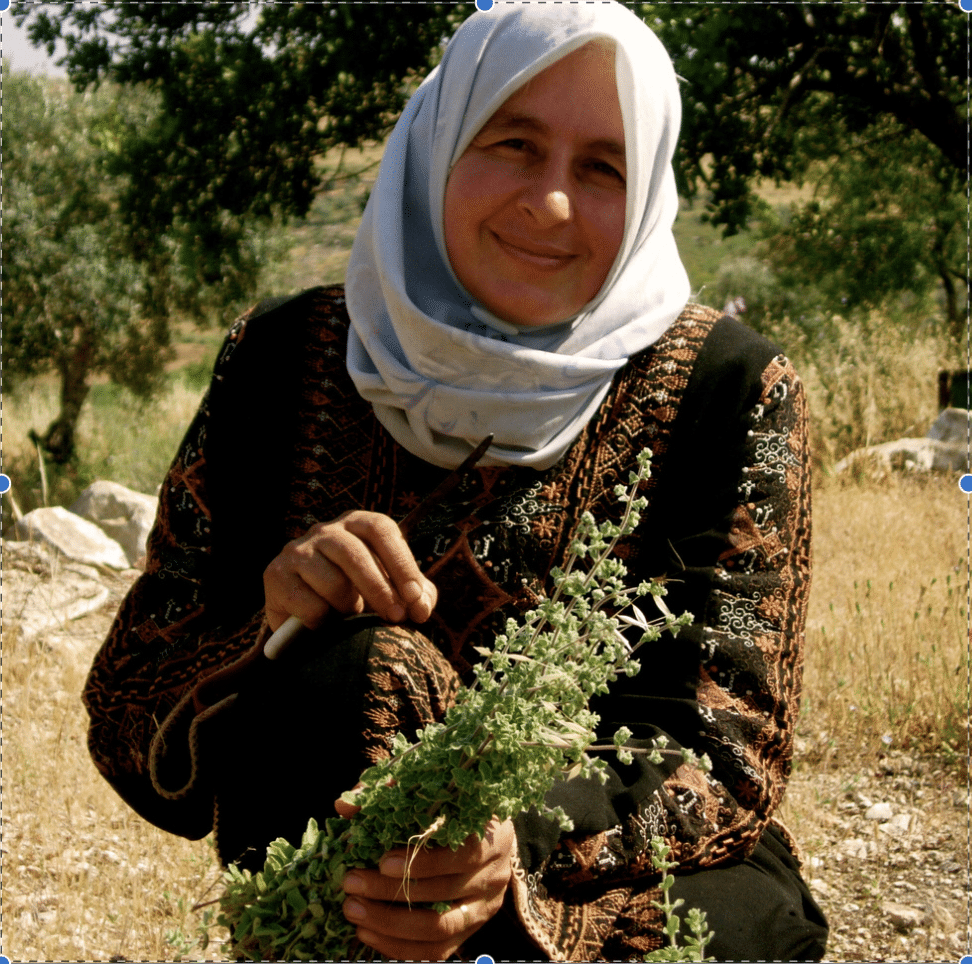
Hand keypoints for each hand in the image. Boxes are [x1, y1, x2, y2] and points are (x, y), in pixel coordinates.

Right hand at [263, 510, 436, 630]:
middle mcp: (325, 530)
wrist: (306, 620)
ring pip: (332, 581)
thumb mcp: (393, 591)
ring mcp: (297, 550)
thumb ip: (415, 595)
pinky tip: (322, 623)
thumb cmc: (358, 596)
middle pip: (356, 553)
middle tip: (396, 618)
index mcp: (357, 524)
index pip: (381, 529)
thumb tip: (421, 606)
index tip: (416, 598)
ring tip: (350, 616)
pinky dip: (322, 620)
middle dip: (381, 590)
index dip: (402, 563)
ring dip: (348, 607)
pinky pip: (308, 603)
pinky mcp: (275, 575)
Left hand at [335, 792, 514, 960]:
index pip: (462, 855)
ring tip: (354, 911)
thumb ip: (393, 791)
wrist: (488, 834)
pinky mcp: (470, 931)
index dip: (423, 862)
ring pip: (439, 929)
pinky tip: (369, 933)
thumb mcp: (433, 791)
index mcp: (492, 836)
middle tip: (351, 884)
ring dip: (391, 924)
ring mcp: (484, 908)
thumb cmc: (455, 807)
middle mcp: (494, 876)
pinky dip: (400, 947)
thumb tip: (345, 807)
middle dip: (391, 892)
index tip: (382, 861)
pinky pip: (437, 951)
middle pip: (443, 893)